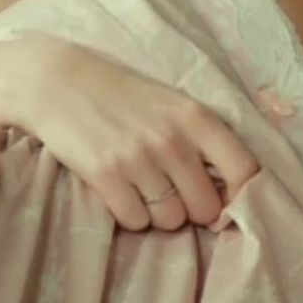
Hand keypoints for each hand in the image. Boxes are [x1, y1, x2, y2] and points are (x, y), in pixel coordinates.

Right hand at [13, 37, 261, 230]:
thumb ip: (203, 140)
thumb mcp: (172, 105)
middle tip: (170, 191)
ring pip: (170, 220)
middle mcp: (174, 140)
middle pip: (206, 209)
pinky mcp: (106, 176)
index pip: (246, 171)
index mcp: (197, 118)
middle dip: (191, 208)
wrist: (56, 81)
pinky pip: (135, 221)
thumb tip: (229, 193)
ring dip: (157, 212)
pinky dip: (129, 213)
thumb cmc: (121, 95)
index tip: (226, 203)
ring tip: (139, 185)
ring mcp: (139, 159)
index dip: (241, 198)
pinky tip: (118, 189)